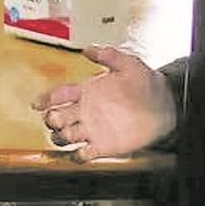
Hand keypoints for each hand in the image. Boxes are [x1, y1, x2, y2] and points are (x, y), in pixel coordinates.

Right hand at [37, 45, 176, 160]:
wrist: (166, 107)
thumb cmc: (147, 85)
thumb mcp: (129, 64)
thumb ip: (109, 55)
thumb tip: (88, 49)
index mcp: (86, 92)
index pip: (58, 95)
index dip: (46, 99)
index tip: (38, 104)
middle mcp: (85, 111)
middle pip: (55, 118)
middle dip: (52, 119)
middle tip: (56, 119)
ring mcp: (92, 129)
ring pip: (63, 136)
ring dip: (60, 137)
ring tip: (67, 134)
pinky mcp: (102, 145)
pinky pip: (82, 154)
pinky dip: (78, 155)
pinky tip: (81, 151)